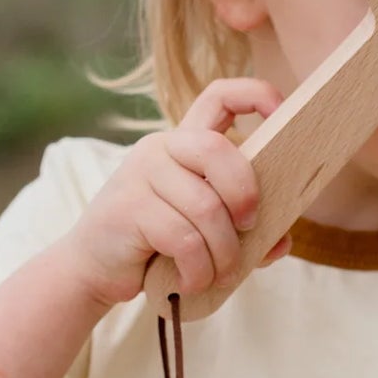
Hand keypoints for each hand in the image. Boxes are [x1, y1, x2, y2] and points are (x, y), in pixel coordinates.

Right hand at [62, 77, 292, 309]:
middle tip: (247, 228)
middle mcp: (162, 148)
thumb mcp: (207, 232)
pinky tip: (192, 281)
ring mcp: (141, 173)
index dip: (256, 96)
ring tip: (219, 274)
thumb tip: (282, 243)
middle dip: (245, 195)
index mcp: (186, 144)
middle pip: (219, 150)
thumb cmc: (158, 245)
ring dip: (223, 252)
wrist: (95, 268)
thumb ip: (245, 232)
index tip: (282, 113)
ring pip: (206, 208)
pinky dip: (198, 269)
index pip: (219, 97)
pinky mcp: (128, 207)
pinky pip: (184, 238)